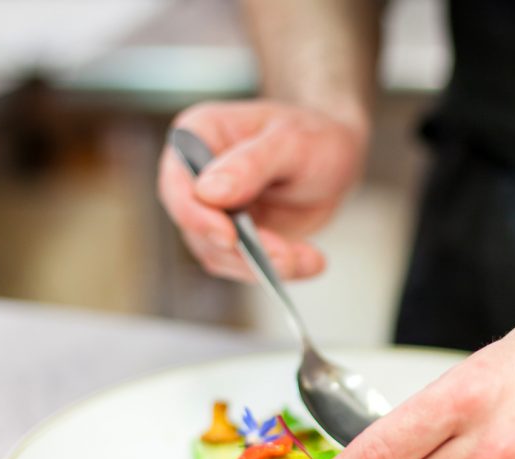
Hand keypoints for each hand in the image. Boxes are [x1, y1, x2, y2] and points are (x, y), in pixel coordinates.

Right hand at [158, 99, 366, 280]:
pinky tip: (311, 261)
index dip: (196, 214)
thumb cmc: (312, 136)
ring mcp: (213, 210)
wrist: (336, 158)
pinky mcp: (234, 237)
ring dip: (261, 264)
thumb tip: (207, 192)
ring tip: (306, 259)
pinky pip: (245, 264)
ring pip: (219, 254)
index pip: (178, 181)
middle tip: (283, 257)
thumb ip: (251, 164)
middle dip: (239, 250)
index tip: (229, 236)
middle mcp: (197, 175)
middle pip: (196, 226)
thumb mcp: (290, 142)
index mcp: (199, 134)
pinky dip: (277, 268)